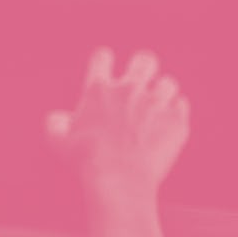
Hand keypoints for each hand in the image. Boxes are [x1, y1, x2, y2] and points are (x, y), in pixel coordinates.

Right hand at [45, 48, 190, 197]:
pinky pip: (181, 105)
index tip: (105, 73)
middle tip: (140, 82)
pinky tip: (166, 122)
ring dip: (162, 92)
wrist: (118, 180)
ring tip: (156, 107)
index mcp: (98, 88)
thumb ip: (55, 123)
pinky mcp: (176, 122)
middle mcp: (129, 89)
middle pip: (145, 60)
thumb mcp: (57, 140)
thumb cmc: (85, 161)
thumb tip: (59, 118)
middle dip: (143, 66)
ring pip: (168, 82)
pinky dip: (175, 112)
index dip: (104, 61)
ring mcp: (155, 103)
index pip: (102, 57)